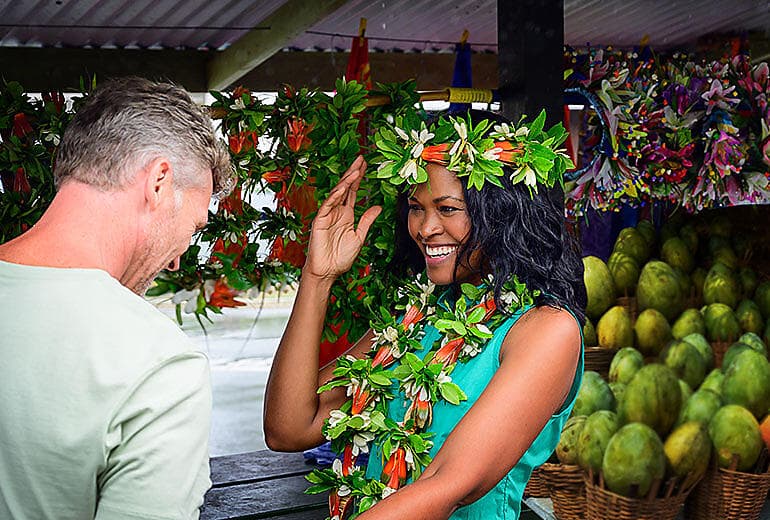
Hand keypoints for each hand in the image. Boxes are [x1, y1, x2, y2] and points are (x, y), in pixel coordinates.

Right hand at [304, 157, 381, 281]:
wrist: (327, 272)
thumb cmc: (341, 257)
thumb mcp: (359, 237)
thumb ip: (367, 221)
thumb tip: (378, 206)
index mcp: (346, 214)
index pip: (353, 192)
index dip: (358, 178)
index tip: (365, 165)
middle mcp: (337, 211)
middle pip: (345, 188)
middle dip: (352, 173)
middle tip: (360, 159)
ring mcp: (328, 215)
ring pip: (337, 194)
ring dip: (346, 181)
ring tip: (355, 170)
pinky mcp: (320, 221)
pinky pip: (328, 205)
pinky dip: (335, 196)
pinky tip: (343, 187)